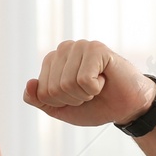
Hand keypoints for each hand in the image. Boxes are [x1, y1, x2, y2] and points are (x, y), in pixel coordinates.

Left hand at [23, 40, 155, 127]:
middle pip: (53, 89)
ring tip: (97, 86)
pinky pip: (84, 80)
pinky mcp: (97, 49)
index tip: (77, 96)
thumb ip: (39, 99)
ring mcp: (80, 46)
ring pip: (67, 84)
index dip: (61, 103)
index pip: (41, 92)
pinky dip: (96, 88)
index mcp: (52, 61)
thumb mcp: (60, 109)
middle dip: (73, 99)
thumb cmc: (95, 105)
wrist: (126, 107)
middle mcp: (63, 49)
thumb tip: (29, 84)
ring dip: (85, 94)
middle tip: (89, 92)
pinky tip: (104, 80)